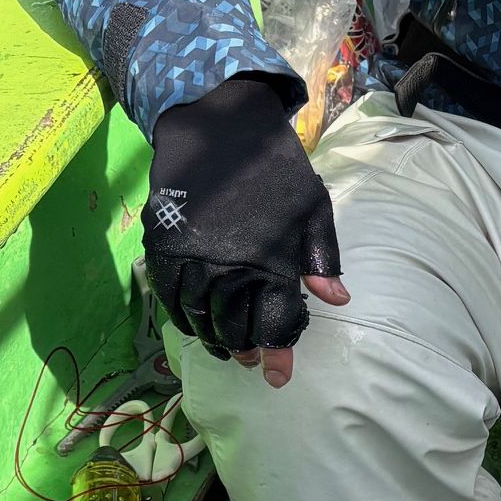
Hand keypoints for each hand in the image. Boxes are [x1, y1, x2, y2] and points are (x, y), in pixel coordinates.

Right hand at [145, 75, 348, 388]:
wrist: (218, 125)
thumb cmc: (275, 167)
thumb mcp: (314, 207)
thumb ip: (322, 258)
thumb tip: (337, 301)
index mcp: (270, 261)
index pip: (273, 323)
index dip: (277, 352)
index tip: (279, 376)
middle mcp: (228, 267)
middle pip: (233, 327)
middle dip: (245, 350)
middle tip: (251, 361)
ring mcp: (192, 258)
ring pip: (200, 318)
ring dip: (213, 340)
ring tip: (225, 350)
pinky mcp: (164, 246)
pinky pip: (170, 297)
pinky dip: (182, 318)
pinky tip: (194, 324)